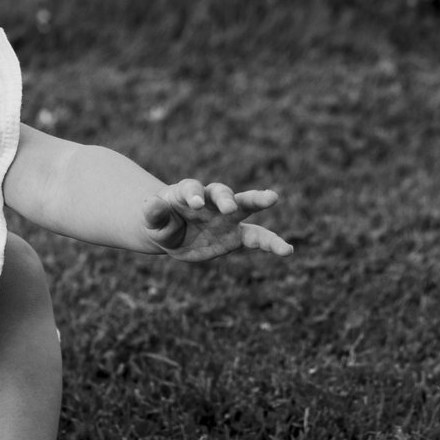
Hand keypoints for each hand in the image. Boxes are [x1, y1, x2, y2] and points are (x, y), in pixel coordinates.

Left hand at [145, 180, 288, 261]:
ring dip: (259, 200)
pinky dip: (271, 243)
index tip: (195, 203)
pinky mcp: (237, 234)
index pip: (193, 189)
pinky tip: (287, 250)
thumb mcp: (153, 220)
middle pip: (223, 192)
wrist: (172, 231)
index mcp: (189, 193)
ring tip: (273, 197)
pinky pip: (257, 237)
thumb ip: (154, 213)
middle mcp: (212, 201)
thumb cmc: (161, 221)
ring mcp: (227, 216)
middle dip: (227, 197)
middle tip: (229, 205)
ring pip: (246, 206)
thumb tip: (151, 204)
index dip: (194, 194)